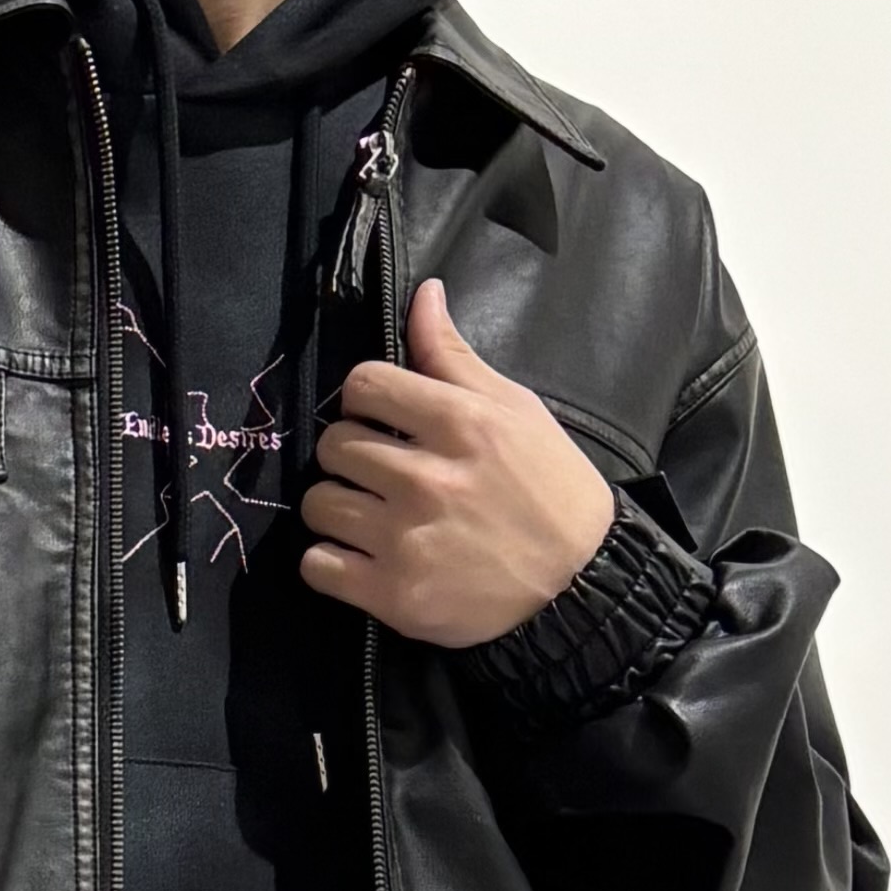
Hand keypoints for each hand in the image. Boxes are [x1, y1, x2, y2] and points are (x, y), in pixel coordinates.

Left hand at [299, 281, 616, 648]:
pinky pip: (315, 565)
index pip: (363, 385)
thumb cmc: (545, 485)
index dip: (364, 398)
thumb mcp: (513, 407)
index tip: (380, 417)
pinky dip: (328, 561)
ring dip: (335, 506)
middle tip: (378, 470)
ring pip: (317, 504)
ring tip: (369, 513)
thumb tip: (422, 295)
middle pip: (333, 445)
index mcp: (458, 422)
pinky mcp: (390, 594)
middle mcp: (425, 478)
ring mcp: (404, 539)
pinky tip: (359, 555)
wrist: (575, 579)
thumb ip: (454, 357)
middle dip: (349, 453)